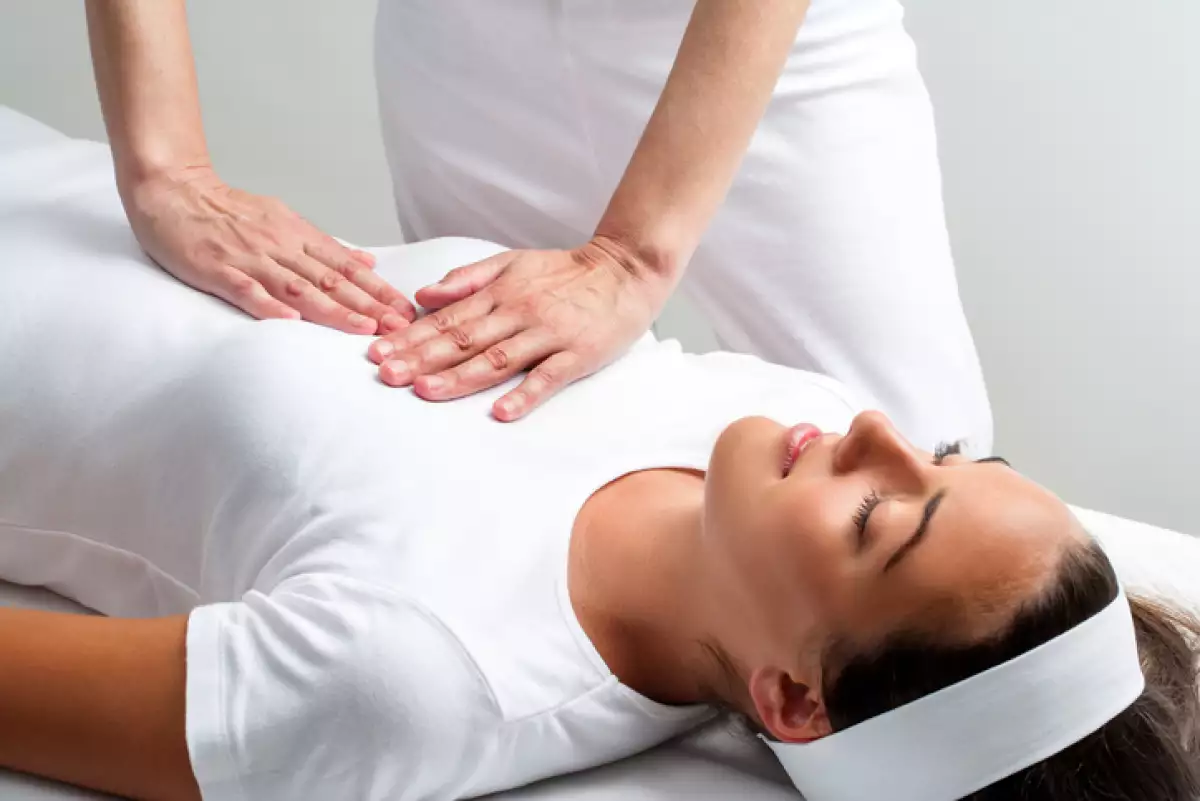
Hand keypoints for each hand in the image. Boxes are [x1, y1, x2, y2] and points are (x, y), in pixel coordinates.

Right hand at [123, 165, 415, 332]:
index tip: (405, 310)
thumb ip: (325, 246)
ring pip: (299, 287)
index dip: (378, 289)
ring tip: (363, 329)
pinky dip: (271, 306)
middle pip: (331, 279)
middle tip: (399, 326)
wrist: (172, 190)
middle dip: (369, 305)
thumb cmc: (227, 211)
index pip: (347, 266)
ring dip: (334, 310)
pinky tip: (292, 322)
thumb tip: (367, 263)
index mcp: (297, 235)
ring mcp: (249, 257)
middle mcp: (280, 245)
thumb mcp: (284, 221)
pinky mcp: (217, 268)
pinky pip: (247, 290)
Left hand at [367, 238, 672, 420]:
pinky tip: (502, 413)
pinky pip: (548, 377)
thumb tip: (423, 295)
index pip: (447, 317)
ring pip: (497, 358)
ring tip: (425, 391)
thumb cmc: (567, 271)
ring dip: (460, 376)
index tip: (379, 351)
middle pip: (463, 339)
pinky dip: (525, 395)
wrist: (626, 269)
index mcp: (500, 292)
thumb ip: (468, 278)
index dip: (411, 336)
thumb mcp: (513, 262)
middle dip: (421, 358)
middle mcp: (519, 312)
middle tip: (386, 374)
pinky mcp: (578, 354)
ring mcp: (549, 334)